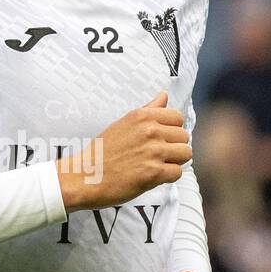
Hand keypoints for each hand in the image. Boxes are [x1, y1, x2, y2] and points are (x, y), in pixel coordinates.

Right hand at [56, 91, 190, 211]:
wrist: (85, 176)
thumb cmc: (102, 151)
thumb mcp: (123, 123)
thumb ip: (148, 110)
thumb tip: (164, 95)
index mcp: (143, 116)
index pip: (177, 117)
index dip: (172, 130)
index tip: (161, 139)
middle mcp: (150, 130)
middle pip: (184, 137)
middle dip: (174, 147)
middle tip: (157, 156)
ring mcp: (153, 151)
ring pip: (185, 154)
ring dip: (174, 162)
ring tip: (157, 165)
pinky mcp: (153, 173)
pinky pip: (177, 173)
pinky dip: (167, 177)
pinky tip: (152, 176)